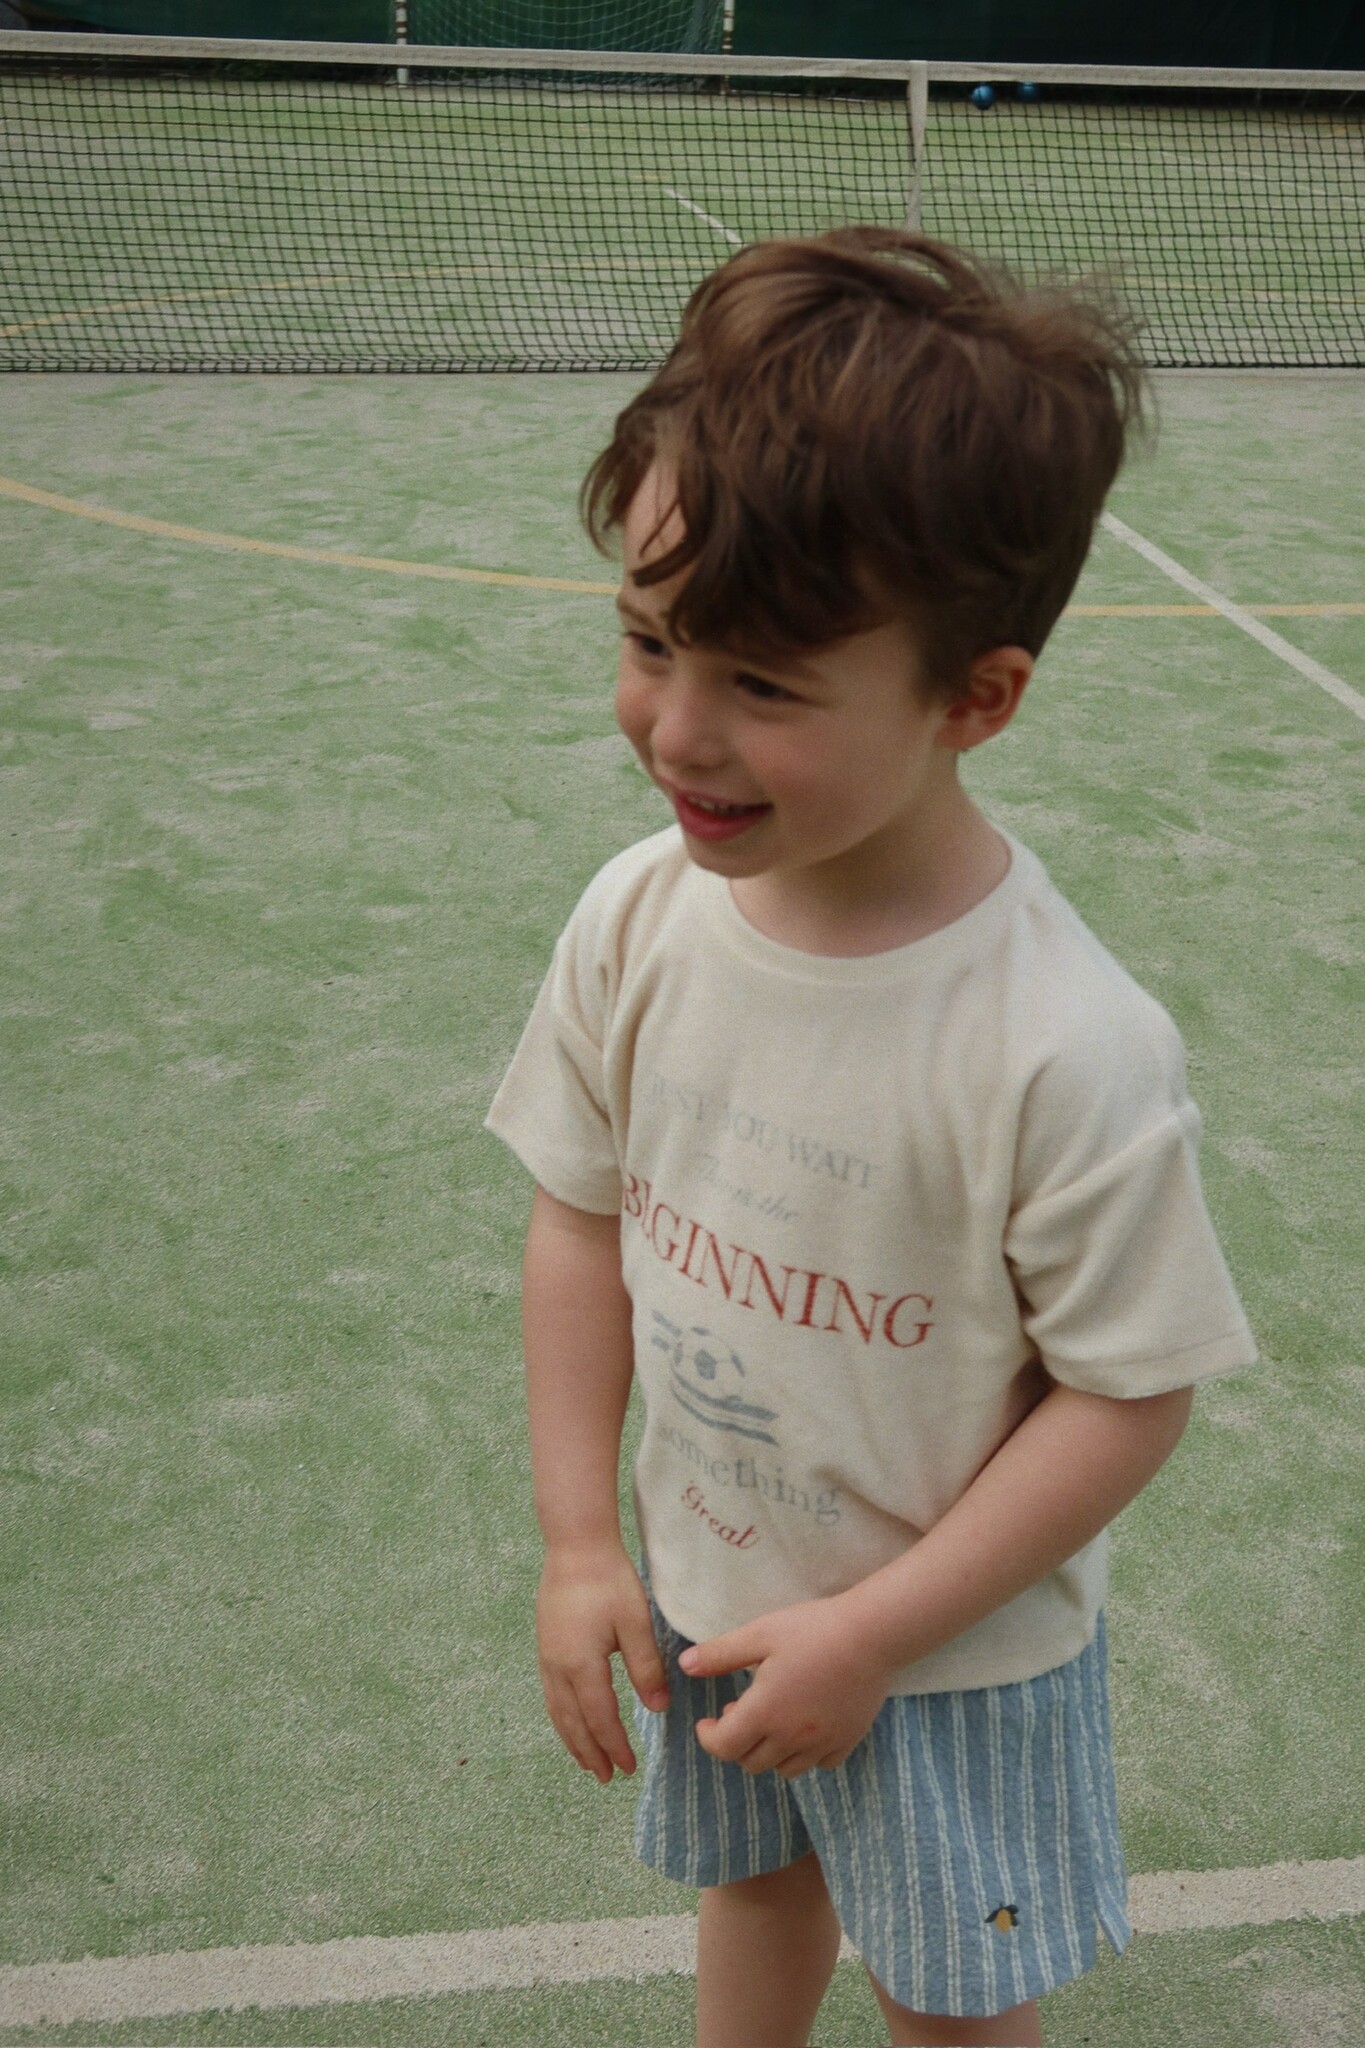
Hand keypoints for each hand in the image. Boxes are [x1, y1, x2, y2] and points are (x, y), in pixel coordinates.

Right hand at [536, 1544, 670, 1783]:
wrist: (575, 1547)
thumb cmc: (609, 1581)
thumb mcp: (635, 1623)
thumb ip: (646, 1668)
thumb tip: (658, 1709)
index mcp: (581, 1666)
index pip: (600, 1719)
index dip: (615, 1746)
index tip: (630, 1768)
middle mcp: (558, 1669)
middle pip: (573, 1723)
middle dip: (591, 1753)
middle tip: (607, 1778)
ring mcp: (547, 1659)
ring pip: (558, 1712)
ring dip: (573, 1741)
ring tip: (587, 1762)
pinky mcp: (545, 1648)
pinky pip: (551, 1696)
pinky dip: (563, 1719)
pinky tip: (572, 1722)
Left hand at [679, 1597, 893, 1777]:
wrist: (872, 1634)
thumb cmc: (813, 1629)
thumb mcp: (760, 1633)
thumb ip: (720, 1654)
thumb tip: (685, 1666)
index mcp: (765, 1713)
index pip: (724, 1747)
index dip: (709, 1738)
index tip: (706, 1722)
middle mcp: (792, 1737)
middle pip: (752, 1762)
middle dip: (737, 1742)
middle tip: (738, 1712)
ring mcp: (822, 1743)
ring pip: (785, 1769)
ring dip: (769, 1752)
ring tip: (770, 1719)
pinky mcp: (848, 1740)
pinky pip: (819, 1763)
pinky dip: (805, 1754)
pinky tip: (805, 1726)